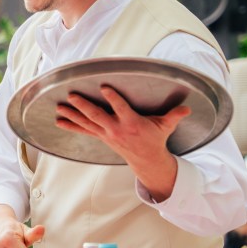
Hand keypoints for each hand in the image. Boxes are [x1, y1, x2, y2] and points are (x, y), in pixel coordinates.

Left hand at [56, 85, 185, 199]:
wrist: (146, 160)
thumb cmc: (155, 139)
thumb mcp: (165, 127)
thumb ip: (174, 116)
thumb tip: (187, 108)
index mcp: (132, 124)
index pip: (121, 109)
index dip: (113, 98)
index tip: (104, 87)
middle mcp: (116, 129)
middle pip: (97, 116)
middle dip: (83, 106)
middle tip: (72, 96)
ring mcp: (106, 134)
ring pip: (86, 123)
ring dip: (72, 115)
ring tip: (59, 107)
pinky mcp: (101, 137)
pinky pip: (83, 130)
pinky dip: (71, 126)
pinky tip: (59, 121)